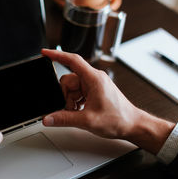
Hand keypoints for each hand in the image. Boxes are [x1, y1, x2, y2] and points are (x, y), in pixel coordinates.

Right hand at [41, 49, 174, 153]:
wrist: (132, 125)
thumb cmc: (119, 119)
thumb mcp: (87, 121)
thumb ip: (64, 119)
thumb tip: (48, 118)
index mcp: (94, 79)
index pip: (72, 60)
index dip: (57, 55)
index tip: (45, 53)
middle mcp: (94, 79)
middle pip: (68, 80)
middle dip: (65, 95)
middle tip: (71, 108)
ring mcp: (94, 85)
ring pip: (71, 89)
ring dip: (70, 101)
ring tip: (79, 112)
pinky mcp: (94, 92)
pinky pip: (77, 93)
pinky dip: (75, 103)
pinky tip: (81, 111)